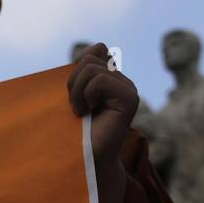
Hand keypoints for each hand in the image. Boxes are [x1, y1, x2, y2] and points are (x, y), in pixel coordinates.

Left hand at [67, 42, 138, 167]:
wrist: (83, 156)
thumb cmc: (74, 130)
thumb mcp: (74, 93)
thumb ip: (84, 69)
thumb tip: (100, 46)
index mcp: (111, 79)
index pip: (95, 51)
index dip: (77, 69)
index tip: (74, 95)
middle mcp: (123, 82)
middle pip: (90, 59)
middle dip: (73, 82)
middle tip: (75, 107)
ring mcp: (128, 89)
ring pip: (93, 68)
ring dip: (77, 91)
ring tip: (81, 111)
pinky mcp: (130, 98)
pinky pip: (102, 80)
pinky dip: (87, 95)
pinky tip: (89, 112)